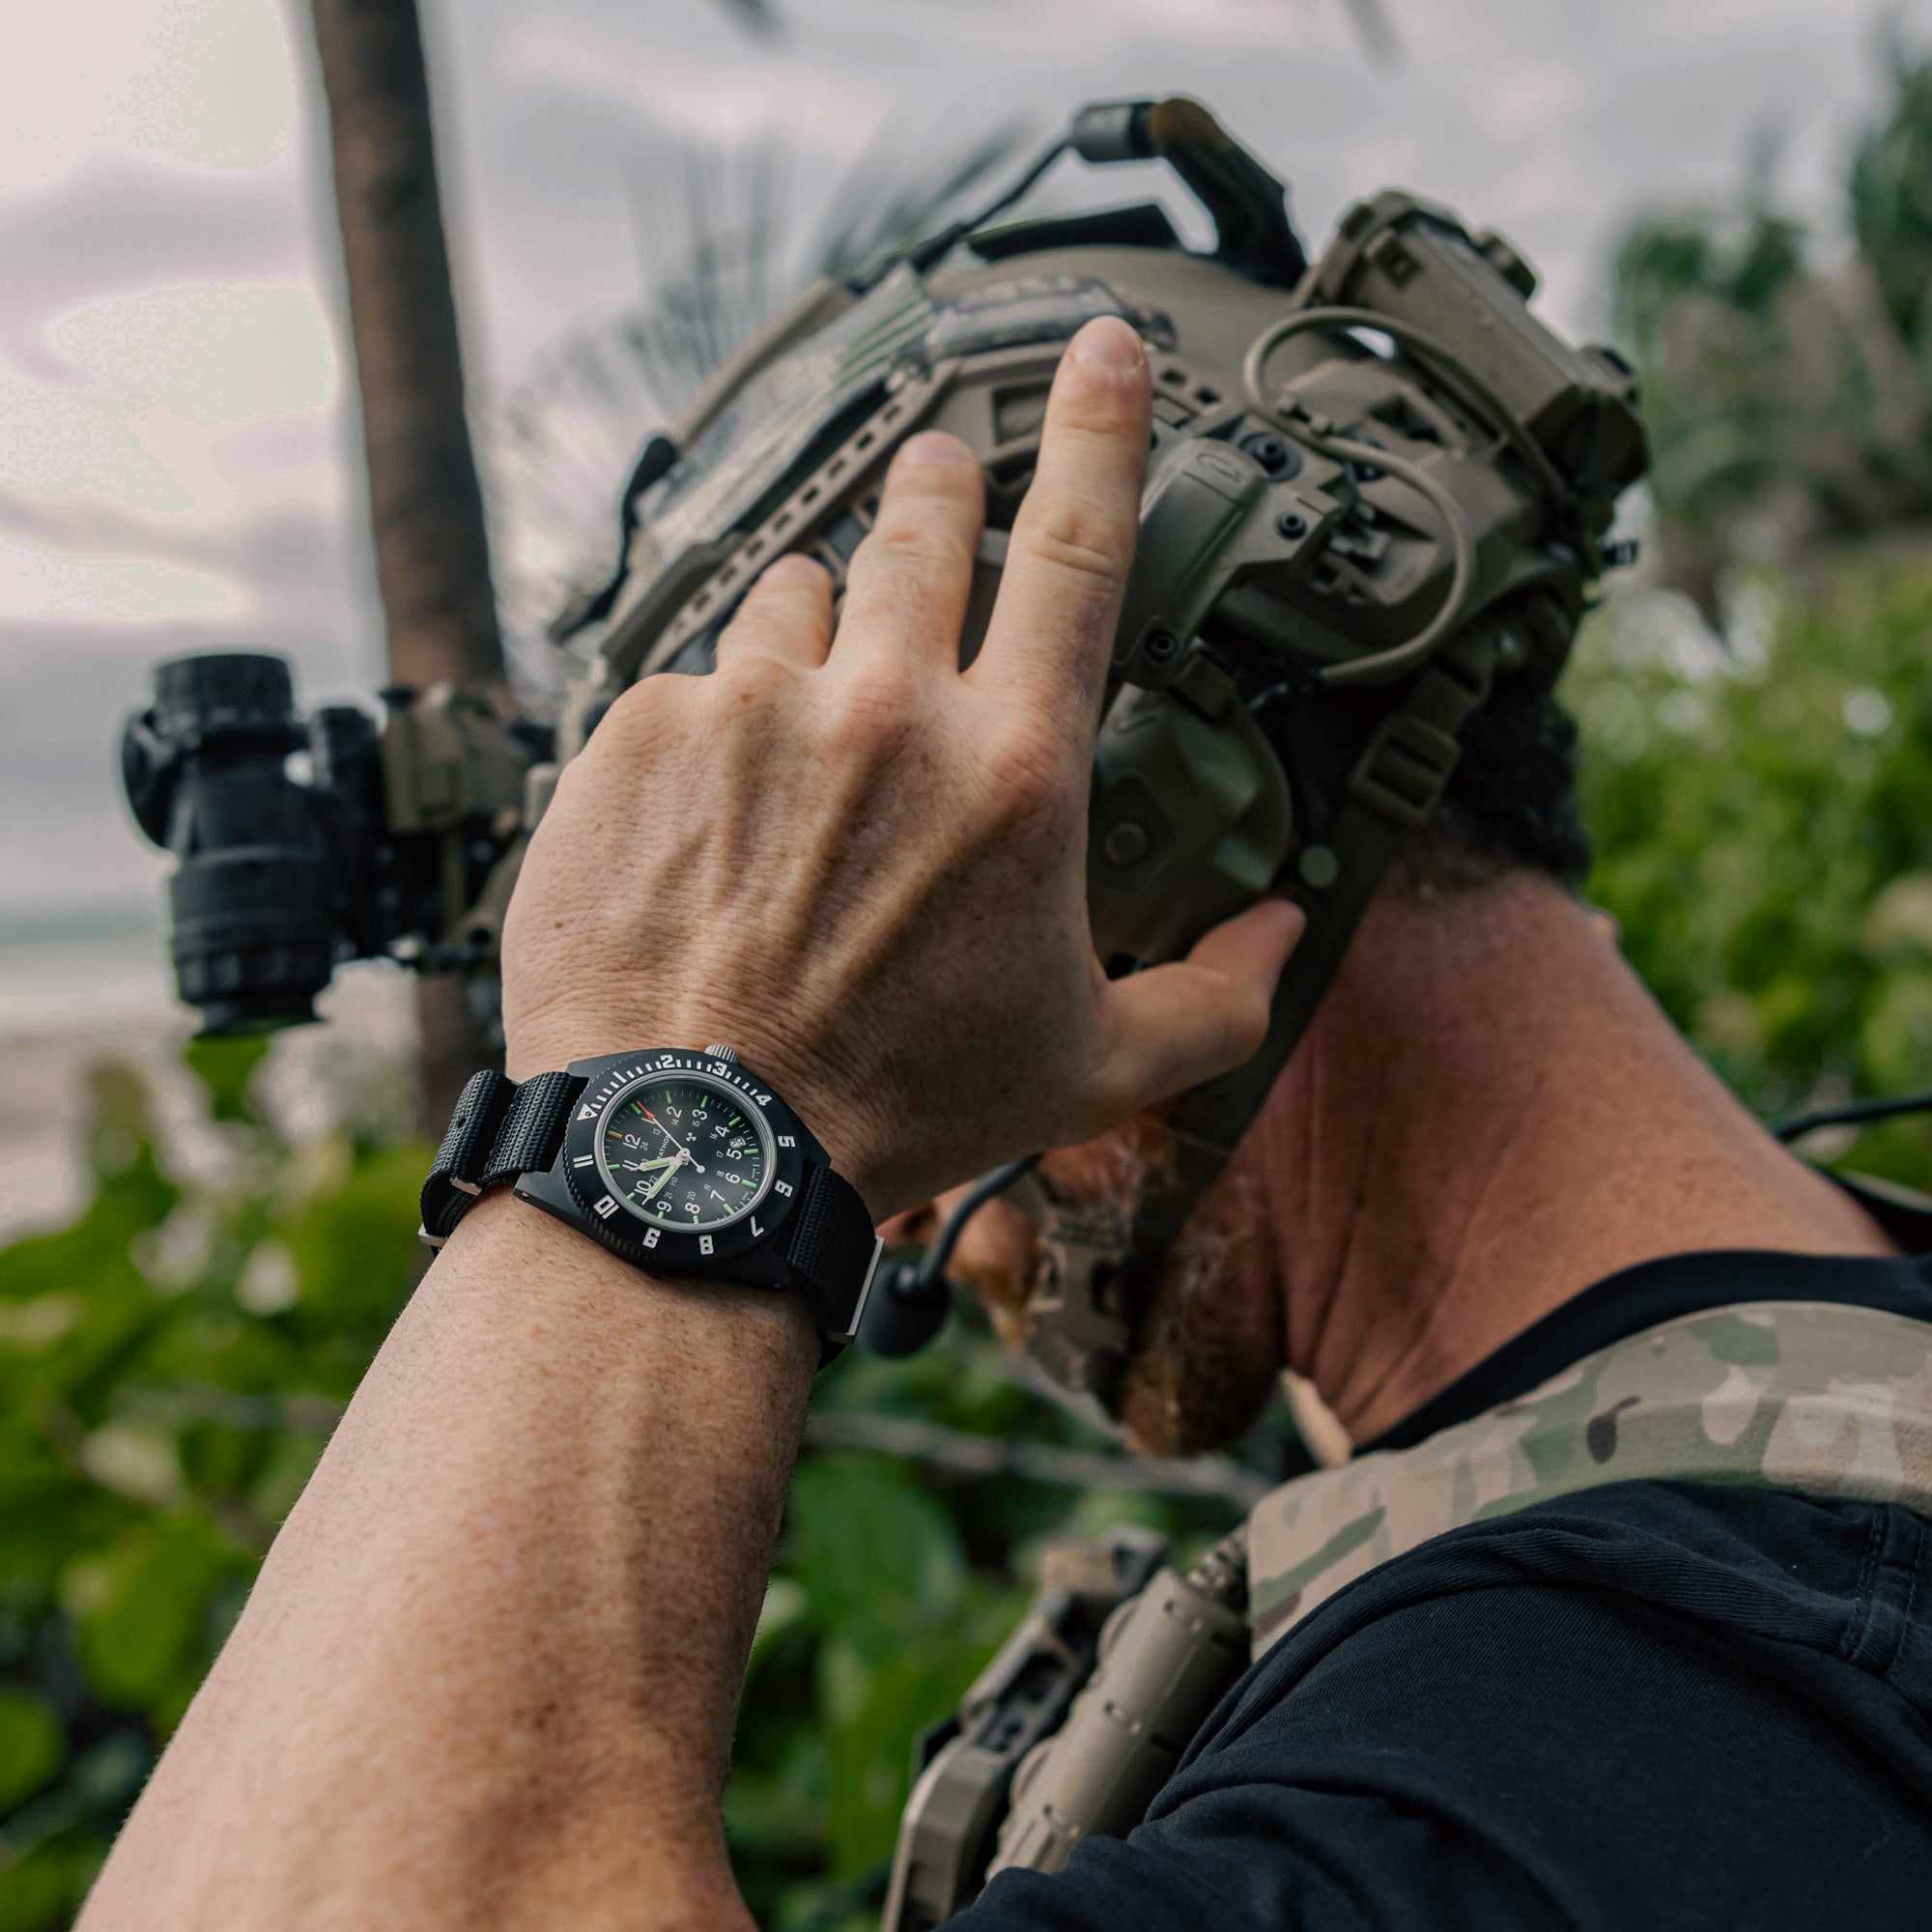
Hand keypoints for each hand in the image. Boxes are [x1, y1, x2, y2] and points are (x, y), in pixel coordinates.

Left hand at [502, 314, 1301, 1221]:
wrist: (696, 1145)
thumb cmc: (896, 1108)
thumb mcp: (1093, 1069)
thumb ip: (1218, 995)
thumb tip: (1282, 935)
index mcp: (1012, 769)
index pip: (1081, 544)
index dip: (1101, 427)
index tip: (1102, 349)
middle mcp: (883, 709)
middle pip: (922, 521)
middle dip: (941, 490)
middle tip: (939, 495)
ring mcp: (748, 710)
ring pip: (795, 598)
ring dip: (817, 634)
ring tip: (809, 744)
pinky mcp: (638, 734)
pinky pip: (688, 679)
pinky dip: (713, 725)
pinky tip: (716, 818)